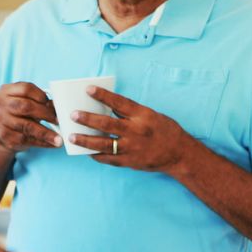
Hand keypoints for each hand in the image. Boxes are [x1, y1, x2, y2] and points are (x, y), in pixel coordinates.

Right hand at [0, 82, 61, 151]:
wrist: (4, 131)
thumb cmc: (19, 113)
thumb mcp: (27, 102)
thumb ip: (40, 101)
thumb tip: (57, 107)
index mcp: (6, 91)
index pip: (26, 89)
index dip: (41, 96)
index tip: (52, 104)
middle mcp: (1, 104)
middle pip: (25, 106)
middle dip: (45, 113)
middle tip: (57, 120)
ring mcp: (1, 121)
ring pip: (27, 126)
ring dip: (46, 133)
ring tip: (59, 139)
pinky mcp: (6, 136)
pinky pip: (27, 140)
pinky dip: (42, 142)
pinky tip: (51, 143)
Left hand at [68, 86, 192, 172]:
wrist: (179, 154)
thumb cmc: (165, 131)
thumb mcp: (151, 115)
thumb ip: (131, 112)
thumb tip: (107, 107)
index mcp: (142, 116)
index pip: (119, 102)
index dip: (103, 95)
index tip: (88, 89)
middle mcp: (136, 131)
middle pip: (107, 123)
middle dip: (88, 119)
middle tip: (73, 115)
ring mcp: (132, 148)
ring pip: (103, 144)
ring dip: (86, 140)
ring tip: (72, 137)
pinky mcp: (129, 161)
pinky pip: (108, 158)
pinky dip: (96, 155)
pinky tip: (87, 151)